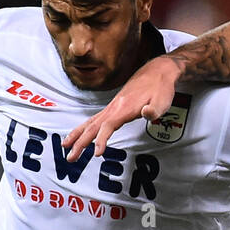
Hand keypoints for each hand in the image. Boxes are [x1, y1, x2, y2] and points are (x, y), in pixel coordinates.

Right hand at [63, 55, 181, 159]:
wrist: (158, 72)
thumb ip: (154, 110)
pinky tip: (79, 135)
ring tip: (66, 147)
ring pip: (89, 122)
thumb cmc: (161, 88)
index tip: (97, 153)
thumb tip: (147, 113)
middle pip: (92, 126)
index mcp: (124, 108)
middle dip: (80, 143)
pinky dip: (84, 128)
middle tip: (71, 158)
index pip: (108, 126)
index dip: (101, 140)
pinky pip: (94, 119)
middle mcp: (114, 107)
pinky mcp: (112, 107)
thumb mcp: (163, 101)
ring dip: (77, 135)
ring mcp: (111, 107)